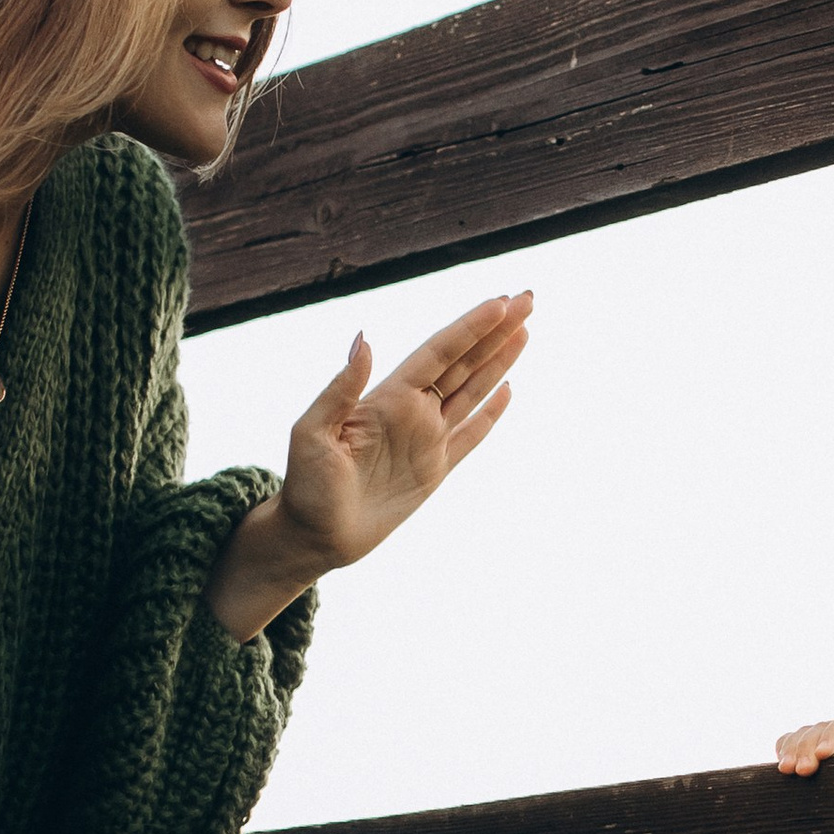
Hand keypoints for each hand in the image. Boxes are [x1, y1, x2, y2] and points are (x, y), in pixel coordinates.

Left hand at [206, 291, 529, 639]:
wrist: (313, 536)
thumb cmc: (305, 486)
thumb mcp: (312, 432)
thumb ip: (341, 388)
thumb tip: (365, 338)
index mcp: (388, 398)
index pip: (439, 352)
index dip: (471, 327)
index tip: (500, 302)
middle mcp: (412, 411)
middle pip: (463, 361)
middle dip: (496, 330)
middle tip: (527, 297)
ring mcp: (426, 440)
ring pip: (472, 390)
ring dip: (498, 360)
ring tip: (525, 330)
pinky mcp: (434, 471)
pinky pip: (471, 436)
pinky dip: (491, 413)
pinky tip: (507, 389)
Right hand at [775, 711, 833, 776]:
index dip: (830, 735)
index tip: (822, 754)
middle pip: (819, 729)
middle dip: (807, 747)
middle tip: (802, 771)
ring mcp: (822, 745)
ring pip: (801, 735)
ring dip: (792, 750)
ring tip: (787, 770)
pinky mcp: (808, 757)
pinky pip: (790, 743)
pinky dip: (783, 750)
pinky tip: (782, 765)